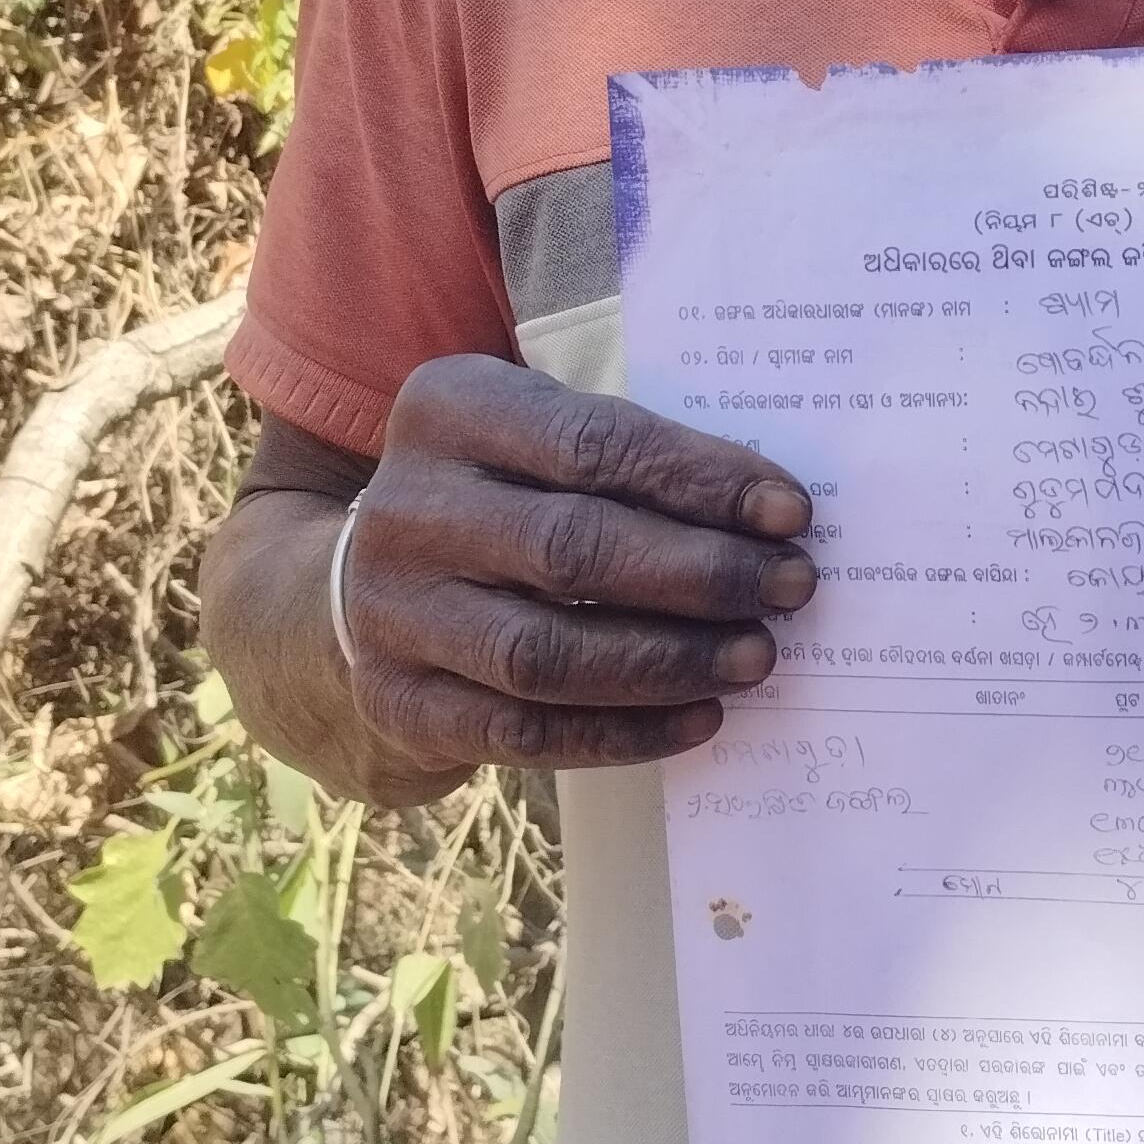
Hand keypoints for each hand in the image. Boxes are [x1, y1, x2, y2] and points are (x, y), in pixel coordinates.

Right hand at [326, 354, 815, 782]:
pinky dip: (626, 732)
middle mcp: (408, 509)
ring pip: (547, 653)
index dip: (699, 481)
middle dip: (700, 573)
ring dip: (670, 660)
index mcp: (449, 410)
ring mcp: (393, 613)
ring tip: (756, 656)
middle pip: (572, 548)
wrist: (353, 591)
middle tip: (789, 587)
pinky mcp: (402, 703)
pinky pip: (527, 733)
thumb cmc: (494, 500)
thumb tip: (769, 516)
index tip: (790, 513)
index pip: (592, 444)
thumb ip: (627, 461)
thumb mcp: (532, 441)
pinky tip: (702, 717)